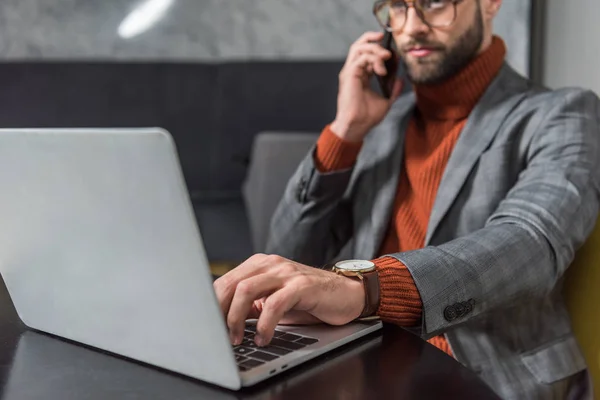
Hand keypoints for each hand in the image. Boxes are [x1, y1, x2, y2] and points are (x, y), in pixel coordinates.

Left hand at [213, 254, 364, 346]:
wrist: (346, 294)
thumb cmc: (309, 299)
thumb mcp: (275, 301)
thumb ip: (252, 305)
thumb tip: (223, 323)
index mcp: (260, 265)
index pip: (225, 281)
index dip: (211, 304)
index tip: (206, 326)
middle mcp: (271, 264)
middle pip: (231, 283)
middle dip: (220, 312)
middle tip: (219, 336)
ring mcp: (286, 273)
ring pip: (247, 289)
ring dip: (237, 318)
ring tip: (238, 339)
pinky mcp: (302, 285)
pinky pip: (275, 303)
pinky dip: (265, 324)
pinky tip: (264, 338)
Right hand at [331, 31, 403, 142]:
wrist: (358, 126)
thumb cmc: (367, 117)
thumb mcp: (386, 101)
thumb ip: (393, 89)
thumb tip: (401, 80)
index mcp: (360, 76)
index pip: (366, 55)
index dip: (379, 50)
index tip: (393, 53)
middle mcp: (353, 71)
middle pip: (359, 45)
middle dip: (372, 38)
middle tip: (385, 39)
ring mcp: (350, 72)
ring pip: (359, 48)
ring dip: (375, 48)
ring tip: (387, 56)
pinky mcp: (349, 74)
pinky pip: (361, 58)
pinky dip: (374, 60)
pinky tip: (382, 71)